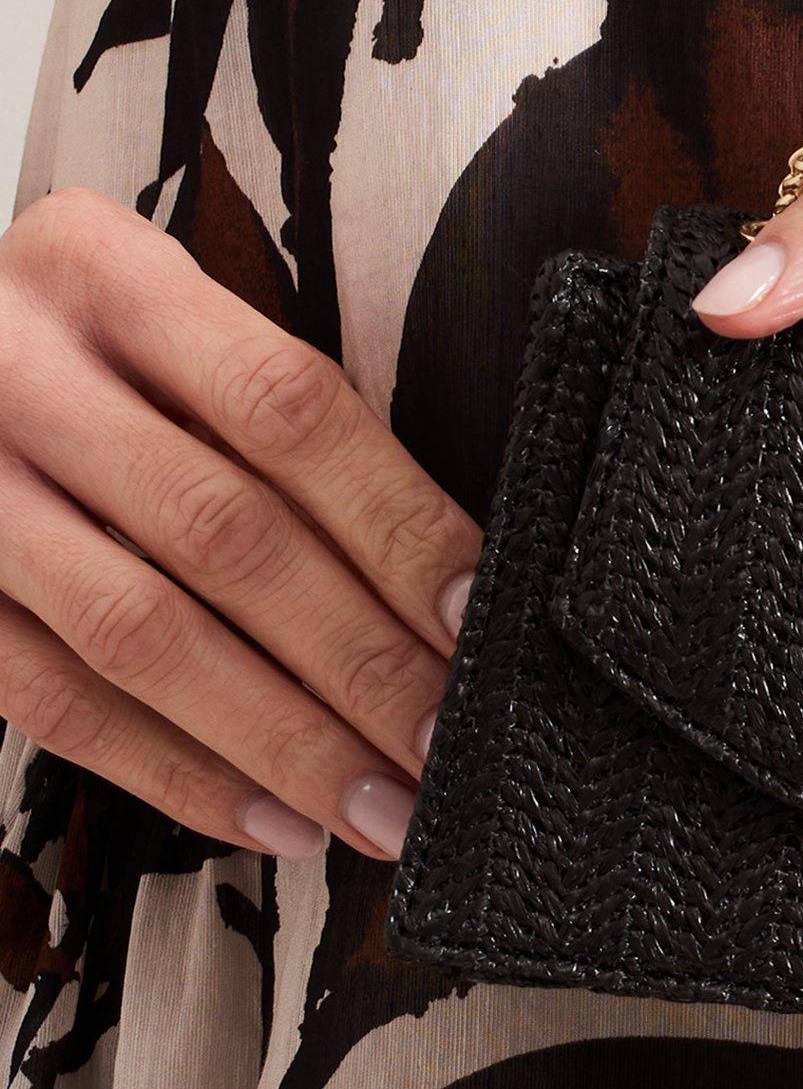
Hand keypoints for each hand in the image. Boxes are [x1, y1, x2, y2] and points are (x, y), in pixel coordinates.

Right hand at [0, 190, 482, 857]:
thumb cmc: (77, 350)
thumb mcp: (158, 316)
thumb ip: (268, 403)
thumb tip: (445, 570)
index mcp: (101, 272)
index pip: (284, 403)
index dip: (390, 518)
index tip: (471, 614)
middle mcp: (14, 369)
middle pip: (222, 531)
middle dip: (355, 656)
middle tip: (447, 739)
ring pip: (141, 634)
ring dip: (281, 738)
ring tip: (382, 807)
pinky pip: (58, 702)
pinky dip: (176, 772)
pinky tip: (272, 817)